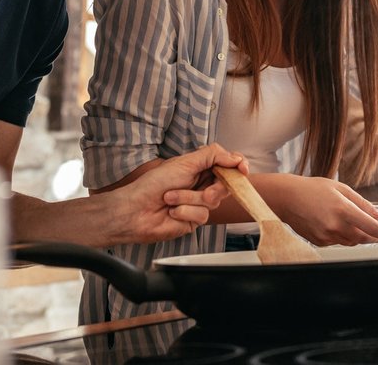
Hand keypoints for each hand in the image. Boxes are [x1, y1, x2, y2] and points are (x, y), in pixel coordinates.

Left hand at [119, 144, 249, 242]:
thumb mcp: (184, 163)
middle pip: (226, 184)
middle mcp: (201, 185)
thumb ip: (212, 156)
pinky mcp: (193, 221)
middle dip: (215, 187)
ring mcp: (198, 203)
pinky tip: (172, 211)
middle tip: (205, 190)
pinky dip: (185, 211)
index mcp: (199, 168)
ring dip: (190, 199)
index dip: (238, 166)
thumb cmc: (152, 184)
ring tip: (170, 198)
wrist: (135, 210)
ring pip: (213, 201)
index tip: (242, 168)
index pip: (227, 164)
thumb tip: (235, 157)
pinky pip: (202, 215)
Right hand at [263, 175, 377, 246]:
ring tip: (348, 219)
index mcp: (344, 210)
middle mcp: (336, 226)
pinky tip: (333, 223)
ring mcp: (326, 236)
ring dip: (358, 235)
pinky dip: (343, 236)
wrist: (287, 198)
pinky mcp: (319, 242)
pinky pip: (338, 242)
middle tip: (375, 228)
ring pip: (352, 242)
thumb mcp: (340, 188)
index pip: (372, 227)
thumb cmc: (313, 188)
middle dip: (373, 235)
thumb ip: (361, 203)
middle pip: (364, 238)